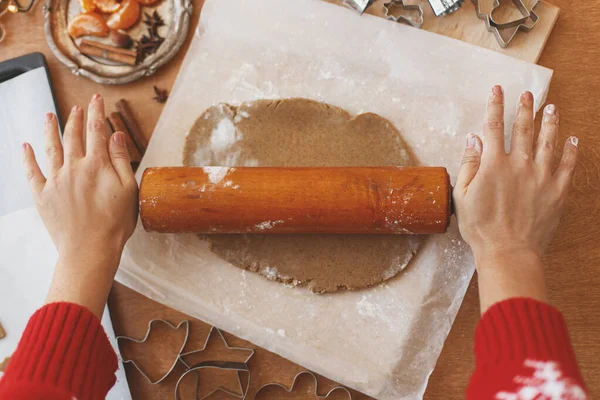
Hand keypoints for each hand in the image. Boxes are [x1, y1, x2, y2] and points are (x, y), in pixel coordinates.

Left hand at [22, 93, 137, 316]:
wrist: (89, 249)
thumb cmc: (114, 224)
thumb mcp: (128, 190)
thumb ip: (121, 160)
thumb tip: (116, 136)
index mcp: (97, 166)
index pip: (97, 131)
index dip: (97, 113)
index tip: (97, 100)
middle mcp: (74, 168)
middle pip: (73, 136)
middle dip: (76, 118)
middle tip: (77, 107)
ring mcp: (56, 181)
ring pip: (51, 148)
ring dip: (50, 130)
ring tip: (49, 116)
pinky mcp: (43, 195)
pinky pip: (32, 172)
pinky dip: (28, 158)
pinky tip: (26, 147)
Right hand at [453, 86, 577, 310]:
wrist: (508, 252)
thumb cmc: (480, 227)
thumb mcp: (462, 195)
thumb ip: (468, 165)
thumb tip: (473, 140)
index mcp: (494, 165)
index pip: (494, 127)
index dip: (495, 106)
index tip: (498, 91)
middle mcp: (519, 164)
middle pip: (523, 129)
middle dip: (525, 109)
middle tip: (528, 95)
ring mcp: (541, 177)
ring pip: (548, 142)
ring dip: (549, 123)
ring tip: (551, 108)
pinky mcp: (556, 191)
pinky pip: (567, 166)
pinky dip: (571, 151)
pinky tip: (573, 139)